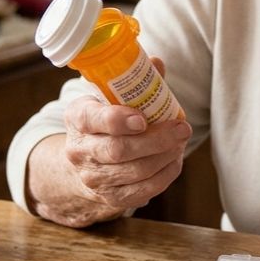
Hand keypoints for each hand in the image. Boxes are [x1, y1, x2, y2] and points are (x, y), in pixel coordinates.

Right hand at [52, 58, 190, 220]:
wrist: (85, 159)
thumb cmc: (104, 120)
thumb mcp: (109, 97)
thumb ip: (134, 81)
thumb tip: (157, 63)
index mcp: (77, 118)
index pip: (93, 120)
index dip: (118, 120)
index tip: (142, 119)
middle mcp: (79, 151)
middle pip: (118, 150)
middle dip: (155, 140)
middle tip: (182, 128)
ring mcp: (93, 177)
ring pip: (134, 172)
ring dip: (164, 156)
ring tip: (181, 141)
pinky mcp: (110, 197)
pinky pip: (142, 191)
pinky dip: (164, 176)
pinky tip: (175, 160)